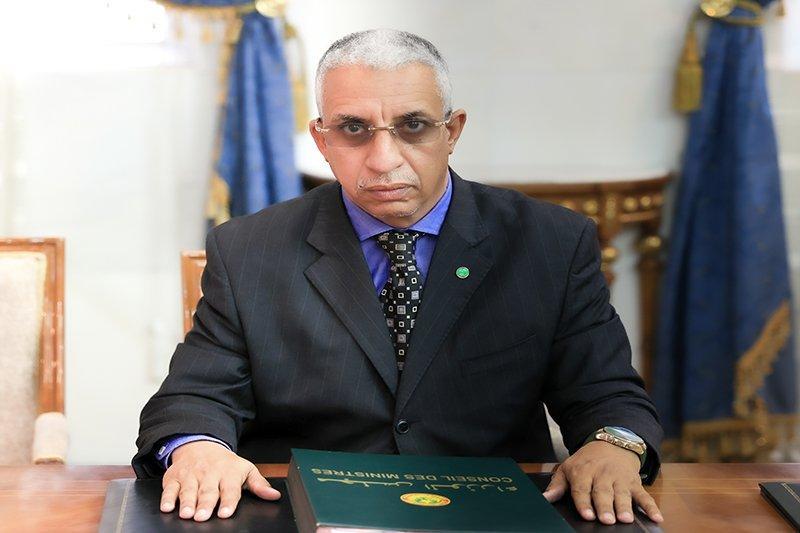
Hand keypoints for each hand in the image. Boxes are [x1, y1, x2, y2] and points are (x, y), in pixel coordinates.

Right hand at [159, 440, 280, 521]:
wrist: (201, 445)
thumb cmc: (225, 463)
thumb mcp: (245, 469)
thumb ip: (259, 484)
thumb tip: (274, 496)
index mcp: (229, 473)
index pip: (230, 489)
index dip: (228, 501)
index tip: (226, 513)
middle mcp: (209, 474)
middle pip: (207, 491)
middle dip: (205, 504)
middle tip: (203, 516)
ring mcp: (191, 475)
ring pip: (188, 490)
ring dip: (187, 502)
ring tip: (187, 514)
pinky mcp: (174, 478)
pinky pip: (170, 488)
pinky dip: (167, 497)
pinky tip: (167, 506)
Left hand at [542, 441, 662, 524]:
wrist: (610, 443)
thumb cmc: (586, 461)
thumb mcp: (568, 468)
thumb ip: (557, 485)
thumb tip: (545, 498)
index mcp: (583, 472)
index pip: (582, 489)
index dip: (583, 502)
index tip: (586, 515)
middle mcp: (602, 475)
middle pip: (602, 492)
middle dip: (604, 506)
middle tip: (606, 519)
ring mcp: (620, 479)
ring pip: (622, 493)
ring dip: (624, 506)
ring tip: (625, 518)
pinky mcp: (634, 482)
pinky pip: (644, 495)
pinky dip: (651, 506)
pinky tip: (656, 517)